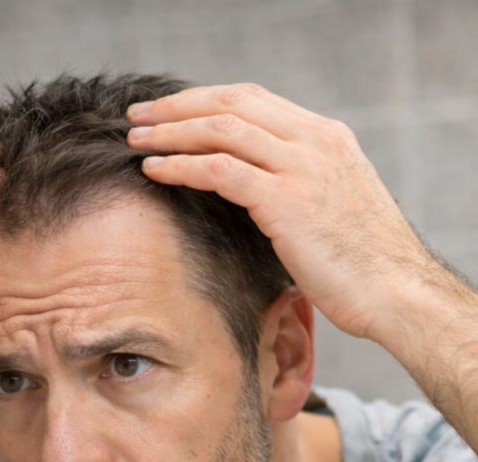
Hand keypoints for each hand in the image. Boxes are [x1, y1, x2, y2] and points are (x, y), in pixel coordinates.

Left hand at [125, 83, 438, 341]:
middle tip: (138, 115)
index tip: (168, 110)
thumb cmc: (360, 264)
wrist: (396, 291)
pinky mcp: (286, 201)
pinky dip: (181, 166)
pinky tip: (154, 170)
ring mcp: (302, 167)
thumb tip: (249, 193)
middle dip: (178, 106)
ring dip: (171, 132)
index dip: (203, 100)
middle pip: (231, 103)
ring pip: (221, 130)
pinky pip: (220, 171)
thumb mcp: (329, 208)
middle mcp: (315, 141)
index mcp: (326, 137)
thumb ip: (294, 187)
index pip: (253, 99)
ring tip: (135, 140)